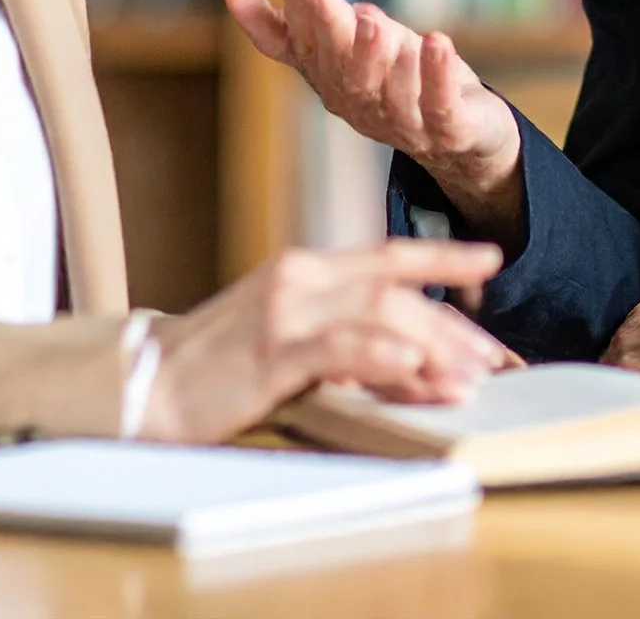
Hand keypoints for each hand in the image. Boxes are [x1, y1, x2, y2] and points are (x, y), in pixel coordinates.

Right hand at [140, 239, 509, 443]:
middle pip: (395, 286)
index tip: (491, 261)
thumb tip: (412, 360)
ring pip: (378, 311)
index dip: (443, 256)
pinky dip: (381, 355)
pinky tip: (413, 369)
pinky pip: (338, 347)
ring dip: (432, 344)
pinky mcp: (270, 352)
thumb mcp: (286, 339)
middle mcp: (299, 279)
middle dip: (451, 323)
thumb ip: (341, 337)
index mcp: (304, 269)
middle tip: (493, 358)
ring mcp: (284, 312)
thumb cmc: (219, 370)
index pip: (388, 254)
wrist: (146, 385)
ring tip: (469, 377)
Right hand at [226, 0, 525, 243]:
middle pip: (341, 66)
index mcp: (333, 81)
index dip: (298, 3)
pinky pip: (439, 106)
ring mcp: (406, 122)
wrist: (464, 142)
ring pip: (387, 91)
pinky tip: (438, 40)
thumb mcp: (345, 48)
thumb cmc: (397, 80)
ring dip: (376, 54)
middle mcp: (363, 104)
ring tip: (373, 18)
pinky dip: (437, 76)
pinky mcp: (449, 130)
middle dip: (324, 21)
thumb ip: (290, 27)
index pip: (308, 41)